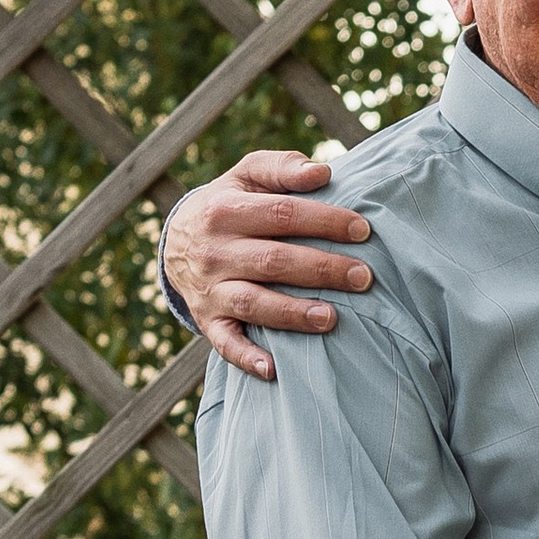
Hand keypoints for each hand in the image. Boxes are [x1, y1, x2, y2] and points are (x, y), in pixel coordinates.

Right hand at [166, 149, 374, 382]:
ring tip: (332, 319)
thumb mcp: (245, 176)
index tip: (363, 230)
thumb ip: (281, 168)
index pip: (283, 213)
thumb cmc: (229, 205)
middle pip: (274, 260)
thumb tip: (321, 172)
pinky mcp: (209, 321)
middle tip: (364, 277)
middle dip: (322, 269)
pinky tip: (275, 369)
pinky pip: (226, 343)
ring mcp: (211, 290)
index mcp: (227, 210)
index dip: (324, 221)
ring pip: (254, 303)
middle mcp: (215, 251)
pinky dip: (248, 358)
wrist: (175, 242)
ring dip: (293, 314)